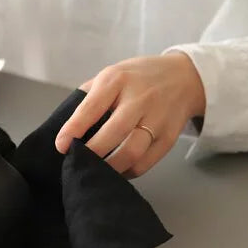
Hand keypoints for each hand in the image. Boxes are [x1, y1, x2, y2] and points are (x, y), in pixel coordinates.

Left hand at [55, 53, 205, 176]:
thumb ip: (89, 97)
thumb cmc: (138, 78)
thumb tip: (65, 128)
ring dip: (109, 167)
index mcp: (118, 80)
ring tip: (94, 171)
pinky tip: (115, 171)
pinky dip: (127, 172)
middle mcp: (140, 98)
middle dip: (92, 152)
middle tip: (76, 162)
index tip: (61, 146)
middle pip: (114, 132)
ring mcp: (158, 119)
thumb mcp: (112, 75)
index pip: (92, 107)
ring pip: (132, 152)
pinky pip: (145, 163)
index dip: (74, 129)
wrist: (186, 77)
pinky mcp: (169, 137)